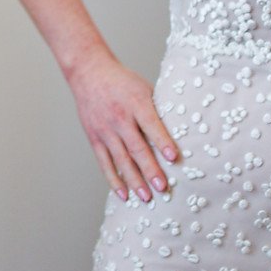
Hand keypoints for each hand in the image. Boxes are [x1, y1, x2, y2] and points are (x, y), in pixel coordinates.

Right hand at [66, 55, 177, 202]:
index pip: (151, 124)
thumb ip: (158, 109)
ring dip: (134, 180)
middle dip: (150, 169)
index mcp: (135, 102)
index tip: (174, 157)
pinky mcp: (94, 138)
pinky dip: (114, 180)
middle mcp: (119, 118)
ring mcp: (105, 130)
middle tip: (163, 187)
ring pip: (121, 160)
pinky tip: (124, 195)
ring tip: (146, 197)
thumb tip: (181, 132)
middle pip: (136, 147)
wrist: (89, 73)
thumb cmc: (122, 81)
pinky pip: (105, 163)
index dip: (162, 141)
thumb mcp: (144, 88)